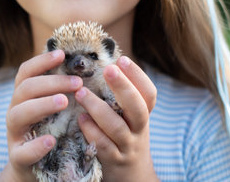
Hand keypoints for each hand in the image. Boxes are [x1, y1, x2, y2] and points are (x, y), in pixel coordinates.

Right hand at [0, 50, 82, 181]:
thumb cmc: (52, 130)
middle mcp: (16, 111)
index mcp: (24, 96)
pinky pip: (22, 151)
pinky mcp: (18, 158)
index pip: (26, 72)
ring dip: (42, 105)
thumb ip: (62, 90)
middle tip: (77, 82)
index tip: (62, 54)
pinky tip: (51, 140)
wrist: (40, 168)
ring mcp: (15, 134)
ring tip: (64, 102)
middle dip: (51, 82)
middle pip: (25, 89)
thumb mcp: (56, 108)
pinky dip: (36, 146)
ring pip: (18, 114)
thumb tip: (85, 67)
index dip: (42, 61)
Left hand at [75, 56, 158, 181]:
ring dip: (98, 108)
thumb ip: (119, 97)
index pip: (148, 94)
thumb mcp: (128, 119)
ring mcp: (127, 146)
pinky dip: (92, 131)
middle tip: (108, 69)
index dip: (138, 76)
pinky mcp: (113, 161)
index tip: (122, 59)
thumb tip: (99, 64)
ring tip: (81, 93)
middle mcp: (138, 130)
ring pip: (117, 127)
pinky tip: (81, 119)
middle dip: (124, 87)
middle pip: (138, 107)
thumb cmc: (124, 138)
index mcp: (143, 115)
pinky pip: (103, 146)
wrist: (131, 177)